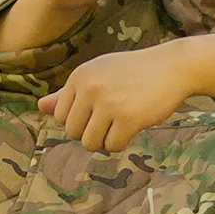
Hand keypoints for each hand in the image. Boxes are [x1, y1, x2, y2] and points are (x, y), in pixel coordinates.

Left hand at [38, 42, 196, 152]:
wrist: (174, 67)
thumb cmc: (135, 72)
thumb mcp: (99, 74)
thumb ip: (69, 92)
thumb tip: (40, 108)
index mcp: (80, 76)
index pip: (61, 116)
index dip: (78, 121)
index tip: (97, 112)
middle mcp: (90, 88)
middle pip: (73, 132)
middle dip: (90, 133)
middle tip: (111, 120)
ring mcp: (109, 103)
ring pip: (90, 143)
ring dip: (105, 140)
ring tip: (120, 125)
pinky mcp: (128, 118)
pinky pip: (112, 146)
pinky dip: (121, 143)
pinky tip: (132, 127)